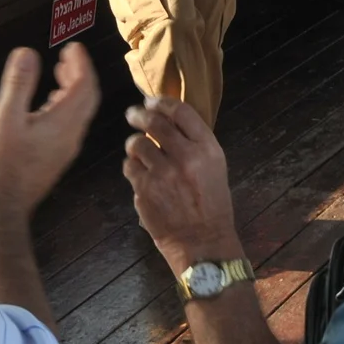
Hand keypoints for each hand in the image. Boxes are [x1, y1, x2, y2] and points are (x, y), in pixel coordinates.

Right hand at [0, 43, 101, 218]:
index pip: (84, 85)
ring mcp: (66, 147)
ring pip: (80, 111)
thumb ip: (18, 84)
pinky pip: (71, 123)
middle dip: (81, 73)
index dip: (81, 63)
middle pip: (87, 97)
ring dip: (74, 88)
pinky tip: (49, 102)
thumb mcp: (6, 118)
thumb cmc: (3, 162)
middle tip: (68, 55)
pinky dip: (66, 104)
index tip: (73, 47)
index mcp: (63, 122)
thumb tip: (27, 52)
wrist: (5, 203)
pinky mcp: (57, 155)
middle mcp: (72, 134)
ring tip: (59, 72)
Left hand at [122, 95, 237, 273]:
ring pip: (136, 144)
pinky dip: (132, 167)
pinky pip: (129, 167)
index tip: (152, 102)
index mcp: (207, 149)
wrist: (202, 242)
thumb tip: (168, 120)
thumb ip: (193, 143)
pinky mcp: (145, 189)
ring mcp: (163, 173)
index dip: (162, 103)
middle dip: (139, 114)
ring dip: (134, 144)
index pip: (181, 112)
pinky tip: (140, 174)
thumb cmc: (210, 205)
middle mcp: (185, 157)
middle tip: (133, 114)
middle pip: (154, 122)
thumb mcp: (214, 168)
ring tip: (137, 150)